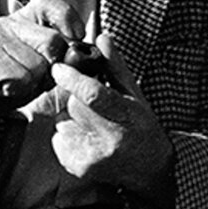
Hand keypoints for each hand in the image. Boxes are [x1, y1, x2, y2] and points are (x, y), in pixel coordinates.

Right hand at [0, 0, 84, 132]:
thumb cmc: (14, 82)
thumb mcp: (46, 69)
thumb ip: (66, 59)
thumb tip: (82, 55)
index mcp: (27, 19)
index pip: (50, 3)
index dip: (68, 19)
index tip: (75, 37)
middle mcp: (10, 22)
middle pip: (53, 42)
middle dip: (51, 69)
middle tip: (34, 77)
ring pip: (38, 65)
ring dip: (33, 84)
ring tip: (16, 83)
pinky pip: (20, 78)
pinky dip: (18, 90)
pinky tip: (4, 88)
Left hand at [50, 33, 175, 203]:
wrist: (149, 170)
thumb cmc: (142, 127)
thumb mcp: (135, 94)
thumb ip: (115, 66)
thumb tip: (101, 37)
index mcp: (126, 116)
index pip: (92, 95)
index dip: (72, 79)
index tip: (58, 68)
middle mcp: (109, 139)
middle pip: (73, 107)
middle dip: (75, 99)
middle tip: (90, 104)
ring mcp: (92, 157)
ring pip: (63, 122)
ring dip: (70, 118)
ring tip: (93, 125)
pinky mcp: (78, 168)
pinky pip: (59, 139)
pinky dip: (67, 135)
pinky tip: (87, 139)